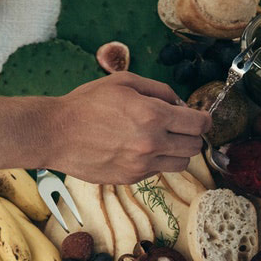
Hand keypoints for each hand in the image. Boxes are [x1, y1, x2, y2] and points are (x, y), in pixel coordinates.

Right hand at [49, 73, 211, 183]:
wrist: (56, 133)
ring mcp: (141, 164)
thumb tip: (179, 102)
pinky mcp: (131, 178)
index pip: (199, 124)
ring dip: (177, 151)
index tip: (198, 117)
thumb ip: (158, 90)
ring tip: (161, 140)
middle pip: (195, 146)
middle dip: (192, 135)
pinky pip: (157, 171)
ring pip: (181, 164)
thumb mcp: (124, 82)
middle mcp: (152, 142)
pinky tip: (138, 149)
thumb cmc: (86, 104)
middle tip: (179, 127)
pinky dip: (155, 161)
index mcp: (153, 115)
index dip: (204, 119)